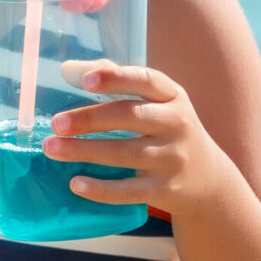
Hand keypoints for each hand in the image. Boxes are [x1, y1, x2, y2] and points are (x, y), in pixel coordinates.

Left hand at [41, 60, 231, 214]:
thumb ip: (118, 82)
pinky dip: (102, 189)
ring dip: (85, 151)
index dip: (116, 78)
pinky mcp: (166, 189)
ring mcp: (173, 159)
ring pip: (125, 153)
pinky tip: (76, 183)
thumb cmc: (168, 131)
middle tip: (56, 123)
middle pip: (131, 116)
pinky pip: (130, 190)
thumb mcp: (157, 103)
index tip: (85, 80)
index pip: (146, 80)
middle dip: (90, 119)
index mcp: (173, 97)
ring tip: (52, 148)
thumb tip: (71, 69)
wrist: (208, 179)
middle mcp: (177, 125)